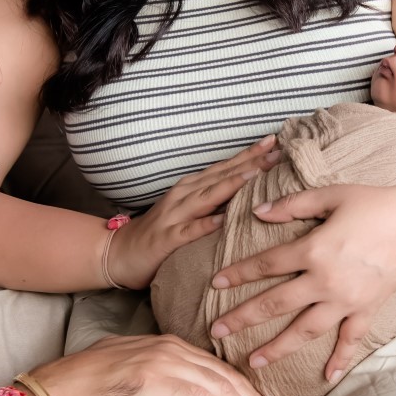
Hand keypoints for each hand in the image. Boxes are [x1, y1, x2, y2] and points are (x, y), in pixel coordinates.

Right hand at [31, 334, 279, 395]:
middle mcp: (165, 348)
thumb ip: (158, 379)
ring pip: (215, 387)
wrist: (50, 393)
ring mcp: (156, 362)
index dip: (242, 393)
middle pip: (223, 376)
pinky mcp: (146, 382)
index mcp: (164, 345)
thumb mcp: (129, 374)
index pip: (215, 368)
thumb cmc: (84, 390)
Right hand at [105, 136, 282, 289]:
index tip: (275, 142)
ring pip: (208, 196)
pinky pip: (190, 230)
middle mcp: (184, 196)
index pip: (225, 168)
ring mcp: (174, 216)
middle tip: (277, 150)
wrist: (118, 253)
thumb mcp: (189, 212)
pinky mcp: (167, 239)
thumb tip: (250, 194)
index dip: (250, 154)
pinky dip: (207, 223)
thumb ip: (213, 202)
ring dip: (232, 184)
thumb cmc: (160, 233)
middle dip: (250, 162)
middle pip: (222, 176)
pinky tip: (224, 219)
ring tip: (257, 173)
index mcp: (191, 188)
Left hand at [209, 182, 395, 382]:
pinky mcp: (366, 310)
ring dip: (277, 348)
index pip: (266, 265)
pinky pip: (350, 339)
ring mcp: (346, 300)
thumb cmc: (377, 204)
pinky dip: (339, 359)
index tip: (215, 283)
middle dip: (243, 318)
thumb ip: (293, 205)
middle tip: (216, 332)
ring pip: (305, 330)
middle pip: (275, 304)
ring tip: (253, 362)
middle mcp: (326, 281)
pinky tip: (325, 378)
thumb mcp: (332, 196)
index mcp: (314, 250)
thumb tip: (258, 210)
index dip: (238, 273)